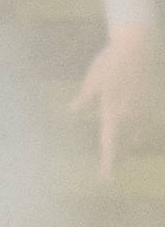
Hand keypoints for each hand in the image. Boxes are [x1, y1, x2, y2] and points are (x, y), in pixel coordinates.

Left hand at [69, 21, 154, 178]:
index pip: (109, 144)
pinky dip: (143, 124)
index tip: (106, 180)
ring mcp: (146, 107)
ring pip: (140, 131)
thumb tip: (71, 109)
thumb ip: (84, 98)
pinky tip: (136, 120)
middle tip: (111, 160)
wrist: (137, 46)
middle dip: (121, 151)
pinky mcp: (155, 98)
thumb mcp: (92, 81)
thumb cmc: (109, 63)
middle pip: (127, 142)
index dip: (107, 163)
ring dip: (134, 138)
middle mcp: (131, 115)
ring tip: (127, 142)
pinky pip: (149, 119)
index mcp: (112, 113)